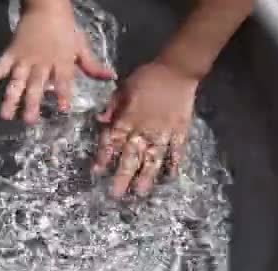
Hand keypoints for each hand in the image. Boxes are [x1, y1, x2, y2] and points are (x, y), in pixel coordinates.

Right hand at [0, 1, 113, 123]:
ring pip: (17, 80)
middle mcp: (42, 63)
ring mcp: (24, 59)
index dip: (64, 93)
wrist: (46, 6)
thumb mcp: (81, 45)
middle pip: (37, 85)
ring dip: (11, 98)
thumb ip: (92, 65)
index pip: (64, 80)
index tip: (63, 109)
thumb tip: (110, 77)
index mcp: (61, 62)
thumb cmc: (66, 28)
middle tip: (29, 121)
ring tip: (6, 115)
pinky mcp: (11, 53)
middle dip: (32, 103)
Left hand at [92, 62, 197, 197]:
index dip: (104, 156)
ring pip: (153, 158)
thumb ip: (113, 106)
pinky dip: (174, 163)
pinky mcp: (179, 131)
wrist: (177, 69)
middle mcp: (144, 129)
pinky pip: (176, 150)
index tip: (97, 171)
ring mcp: (164, 132)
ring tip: (140, 192)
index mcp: (128, 118)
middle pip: (131, 156)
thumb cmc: (147, 77)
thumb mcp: (124, 87)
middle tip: (115, 194)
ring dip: (146, 176)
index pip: (113, 141)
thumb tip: (100, 119)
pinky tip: (170, 177)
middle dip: (122, 176)